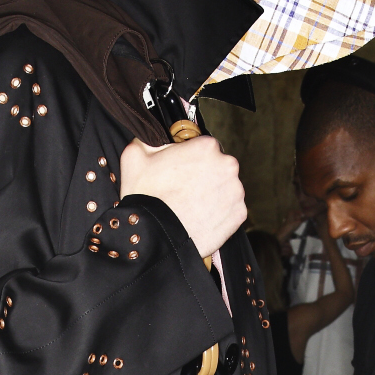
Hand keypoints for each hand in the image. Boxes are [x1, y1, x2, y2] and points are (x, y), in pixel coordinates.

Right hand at [119, 135, 245, 258]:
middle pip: (218, 165)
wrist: (156, 239)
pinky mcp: (239, 214)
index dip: (191, 158)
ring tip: (192, 206)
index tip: (181, 170)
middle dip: (204, 175)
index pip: (204, 145)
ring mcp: (236, 191)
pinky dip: (219, 212)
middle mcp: (228, 165)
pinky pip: (231, 208)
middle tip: (184, 190)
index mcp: (207, 147)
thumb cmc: (146, 197)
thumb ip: (149, 138)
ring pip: (225, 187)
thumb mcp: (135, 156)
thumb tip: (153, 135)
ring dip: (213, 193)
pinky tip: (201, 217)